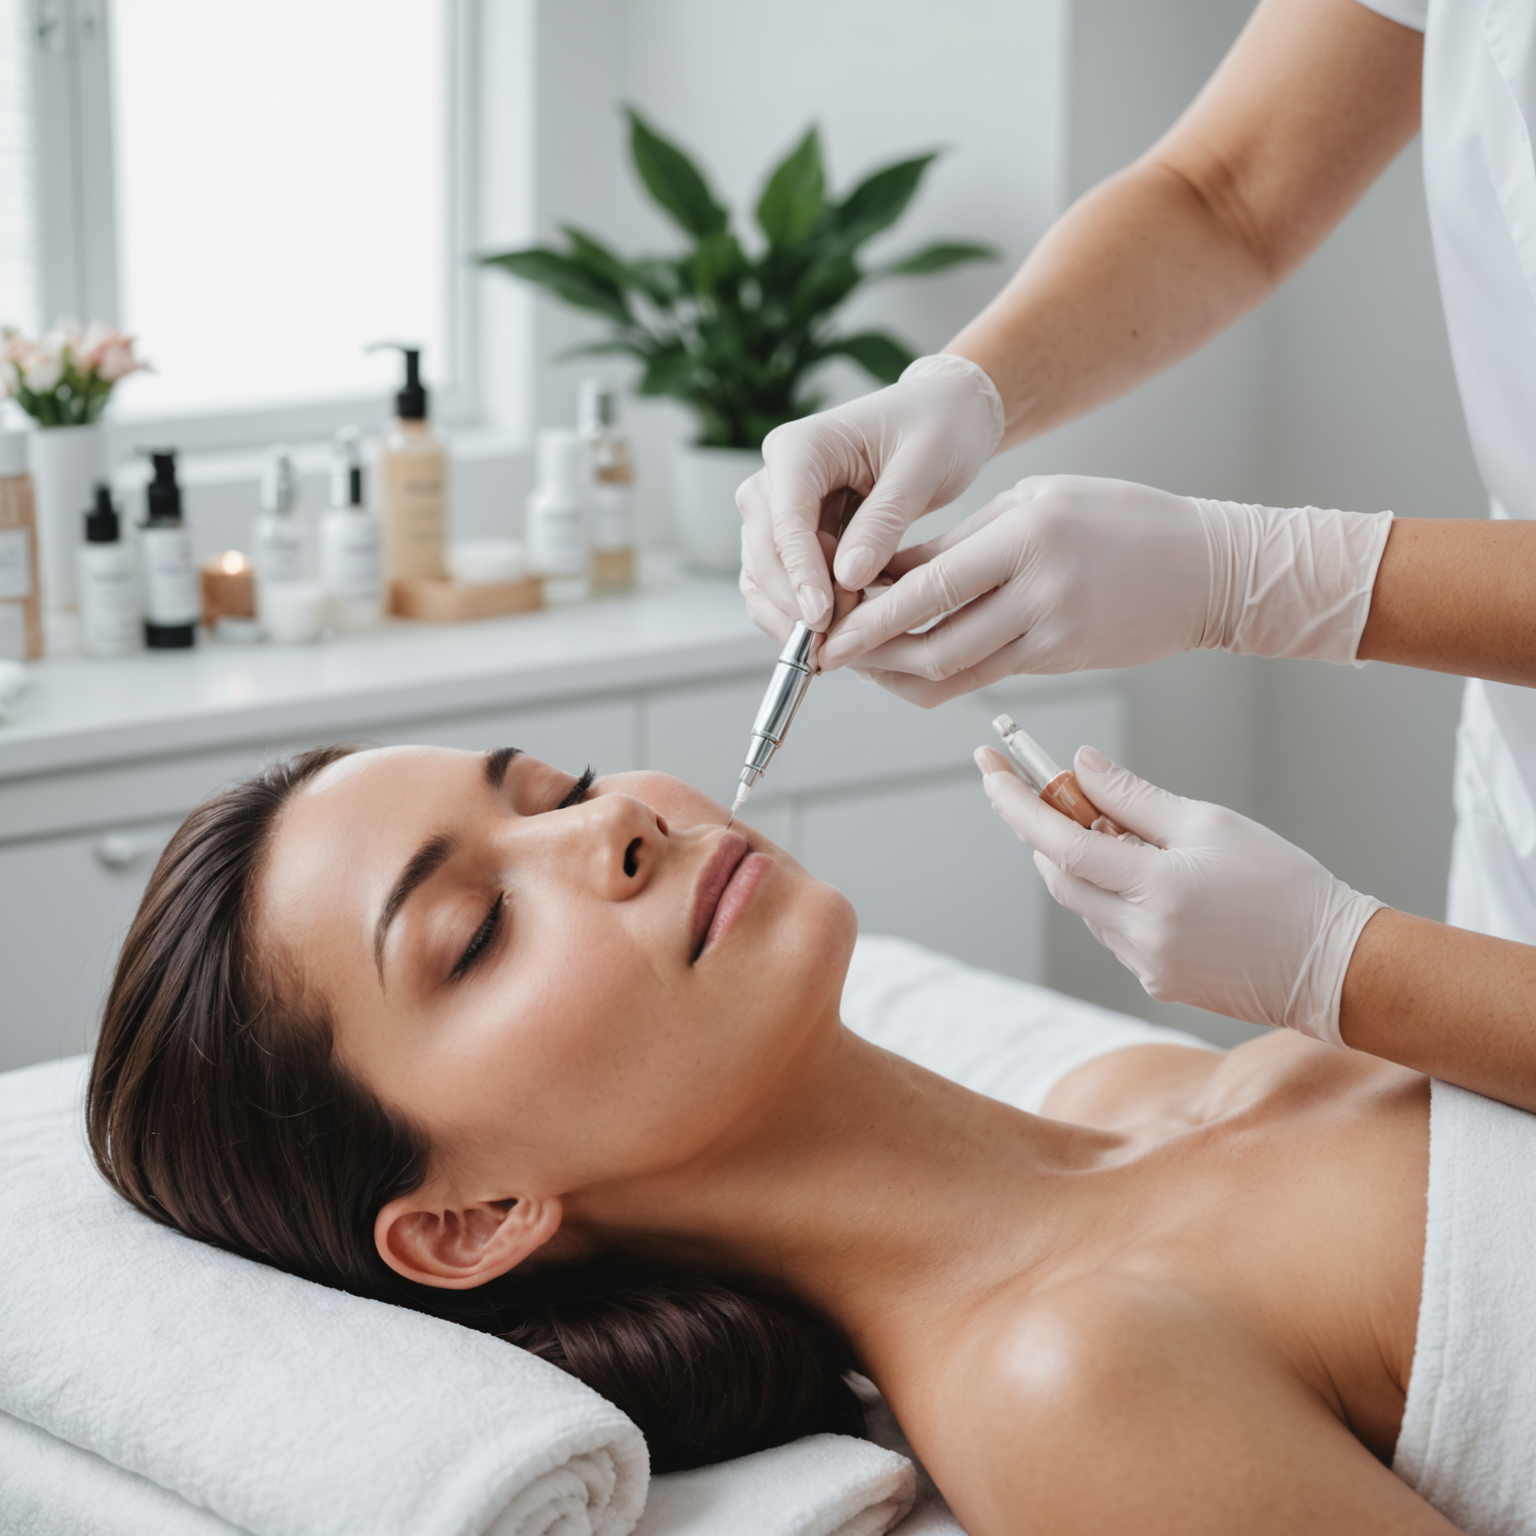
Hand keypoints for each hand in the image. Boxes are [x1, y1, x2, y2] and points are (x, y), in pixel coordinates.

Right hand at [737, 354, 1004, 638]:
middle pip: (763, 551)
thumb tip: (847, 577)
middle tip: (835, 641)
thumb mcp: (923, 467)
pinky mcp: (796, 532)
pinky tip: (836, 631)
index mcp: (800, 447)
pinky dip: (801, 609)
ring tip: (837, 643)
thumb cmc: (938, 427)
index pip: (785, 519)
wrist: (944, 415)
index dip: (800, 573)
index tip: (821, 618)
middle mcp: (778, 475)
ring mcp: (781, 506)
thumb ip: (884, 520)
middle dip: (794, 601)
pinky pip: (783, 580)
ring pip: (764, 573)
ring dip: (792, 613)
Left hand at [820, 475, 1209, 696]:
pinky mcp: (1060, 660)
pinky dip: (940, 676)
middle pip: (933, 641)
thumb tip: (885, 572)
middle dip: (872, 655)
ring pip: (954, 672)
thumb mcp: (1036, 502)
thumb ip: (962, 542)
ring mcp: (1052, 630)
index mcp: (1027, 533)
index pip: (929, 584)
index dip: (872, 614)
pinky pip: (984, 676)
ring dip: (898, 673)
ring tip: (863, 662)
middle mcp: (1039, 587)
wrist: (1206, 570)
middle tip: (830, 656)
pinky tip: (912, 663)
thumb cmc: (1119, 521)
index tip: (830, 625)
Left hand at [975, 745, 1382, 1042]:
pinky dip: (1110, 896)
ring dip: (1081, 864)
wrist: (1335, 966)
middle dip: (1042, 832)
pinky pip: (1110, 930)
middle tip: (1044, 790)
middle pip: (1059, 876)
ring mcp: (1144, 964)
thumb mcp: (1211, 823)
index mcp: (1155, 889)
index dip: (1017, 805)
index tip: (989, 770)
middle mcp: (1140, 934)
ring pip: (1082, 904)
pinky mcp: (1154, 982)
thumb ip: (1136, 797)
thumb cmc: (1284, 886)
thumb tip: (1081, 765)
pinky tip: (1144, 876)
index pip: (1060, 844)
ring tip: (1117, 829)